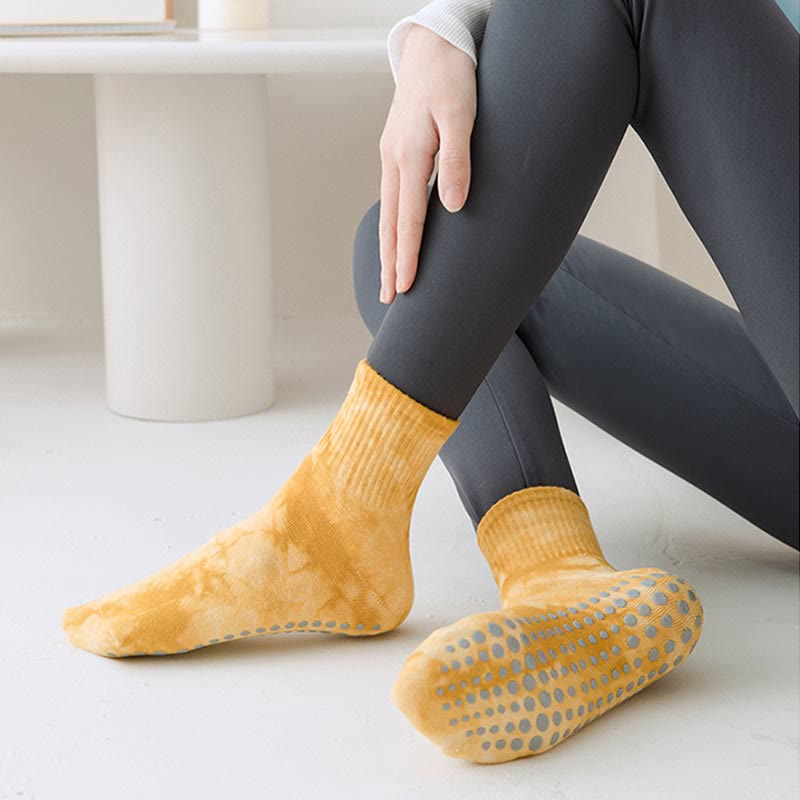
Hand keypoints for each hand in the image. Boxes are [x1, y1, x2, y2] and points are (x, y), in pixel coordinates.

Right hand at [378, 23, 476, 302]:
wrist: (431, 46)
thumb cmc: (452, 78)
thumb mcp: (462, 114)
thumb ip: (457, 161)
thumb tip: (452, 206)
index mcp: (409, 156)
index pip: (409, 219)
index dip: (407, 256)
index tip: (406, 287)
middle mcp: (394, 160)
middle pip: (390, 224)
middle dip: (390, 264)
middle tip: (389, 298)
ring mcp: (390, 156)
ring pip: (387, 213)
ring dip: (388, 248)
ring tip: (390, 278)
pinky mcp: (395, 151)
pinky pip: (391, 198)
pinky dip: (392, 225)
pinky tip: (396, 237)